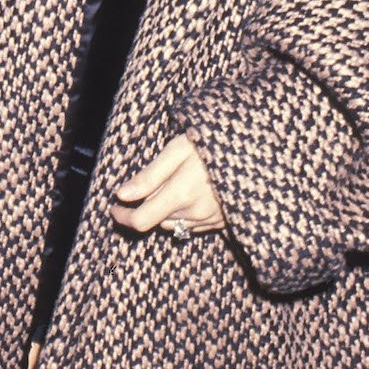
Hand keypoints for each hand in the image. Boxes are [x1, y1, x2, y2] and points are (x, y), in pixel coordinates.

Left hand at [110, 134, 225, 236]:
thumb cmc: (212, 143)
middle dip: (146, 205)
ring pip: (174, 223)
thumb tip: (121, 194)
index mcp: (181, 195)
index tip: (114, 206)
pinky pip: (193, 225)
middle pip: (157, 219)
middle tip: (148, 181)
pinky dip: (184, 213)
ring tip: (173, 183)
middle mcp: (196, 214)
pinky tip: (190, 192)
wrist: (255, 153)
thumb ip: (149, 175)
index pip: (141, 220)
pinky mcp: (223, 223)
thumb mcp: (177, 150)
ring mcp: (211, 221)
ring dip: (165, 210)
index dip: (123, 216)